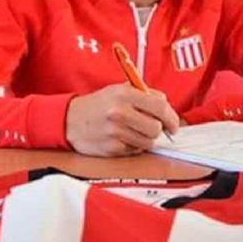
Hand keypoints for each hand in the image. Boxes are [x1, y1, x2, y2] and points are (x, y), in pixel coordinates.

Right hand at [65, 83, 179, 156]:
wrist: (69, 120)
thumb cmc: (98, 105)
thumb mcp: (119, 90)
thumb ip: (144, 95)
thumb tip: (167, 106)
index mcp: (124, 94)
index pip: (160, 106)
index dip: (171, 117)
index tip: (173, 124)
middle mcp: (120, 112)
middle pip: (156, 128)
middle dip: (158, 130)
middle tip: (152, 128)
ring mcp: (115, 132)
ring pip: (148, 142)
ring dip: (146, 139)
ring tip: (134, 131)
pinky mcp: (111, 149)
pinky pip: (135, 151)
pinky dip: (134, 146)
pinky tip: (123, 138)